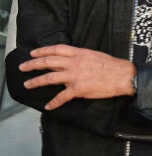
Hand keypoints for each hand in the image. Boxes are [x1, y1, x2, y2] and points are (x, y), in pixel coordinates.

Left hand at [20, 45, 135, 109]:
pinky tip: (48, 106)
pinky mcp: (79, 89)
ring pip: (50, 78)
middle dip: (33, 65)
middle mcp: (75, 63)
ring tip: (27, 84)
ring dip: (36, 82)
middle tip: (23, 67)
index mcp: (79, 53)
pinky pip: (62, 96)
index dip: (42, 51)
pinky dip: (54, 102)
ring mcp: (75, 76)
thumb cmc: (113, 66)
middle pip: (48, 62)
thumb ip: (80, 57)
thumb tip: (70, 61)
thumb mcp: (94, 55)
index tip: (33, 53)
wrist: (124, 76)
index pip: (56, 50)